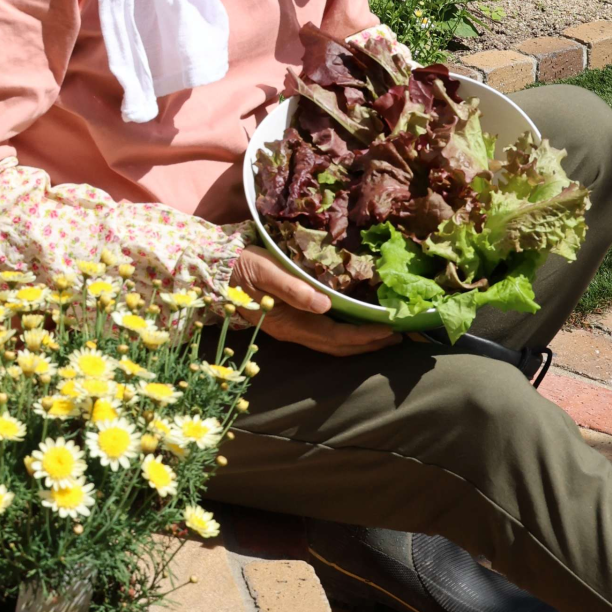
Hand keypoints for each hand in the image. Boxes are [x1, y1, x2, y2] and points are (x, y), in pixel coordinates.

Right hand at [228, 248, 398, 357]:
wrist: (212, 270)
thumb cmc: (239, 266)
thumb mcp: (264, 271)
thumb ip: (292, 288)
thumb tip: (324, 305)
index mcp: (288, 323)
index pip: (334, 336)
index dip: (363, 336)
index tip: (389, 330)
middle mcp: (292, 331)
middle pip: (337, 346)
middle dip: (368, 344)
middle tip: (399, 337)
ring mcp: (289, 328)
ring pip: (331, 343)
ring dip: (358, 341)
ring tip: (384, 336)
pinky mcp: (288, 319)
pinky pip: (322, 334)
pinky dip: (343, 334)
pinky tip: (354, 325)